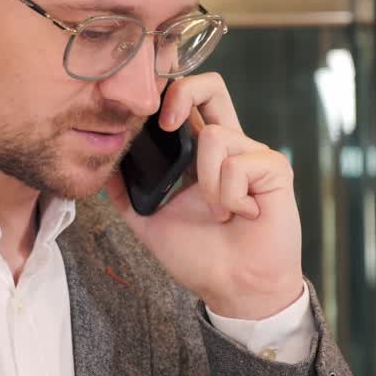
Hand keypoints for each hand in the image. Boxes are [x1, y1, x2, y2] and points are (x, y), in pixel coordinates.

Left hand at [106, 72, 303, 319]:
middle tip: (166, 124)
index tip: (144, 116)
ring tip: (218, 212)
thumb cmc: (200, 256)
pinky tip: (240, 215)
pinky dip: (228, 196)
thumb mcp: (150, 220)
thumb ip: (126, 192)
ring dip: (207, 183)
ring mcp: (252, 155)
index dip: (168, 92)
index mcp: (199, 153)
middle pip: (211, 87)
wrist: (233, 289)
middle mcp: (228, 146)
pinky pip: (238, 165)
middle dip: (184, 93)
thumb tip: (101, 166)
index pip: (188, 101)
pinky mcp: (274, 169)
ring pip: (216, 136)